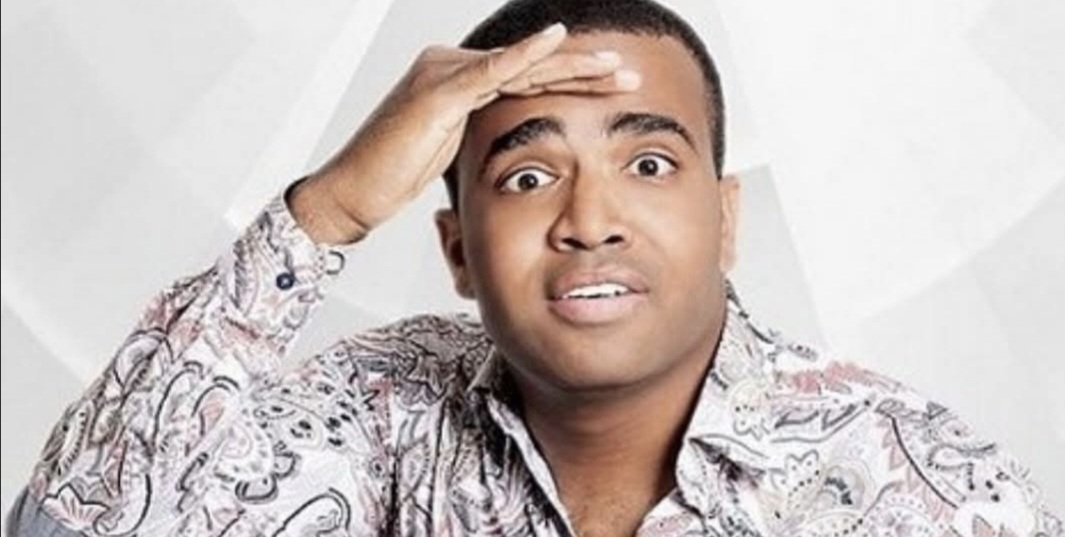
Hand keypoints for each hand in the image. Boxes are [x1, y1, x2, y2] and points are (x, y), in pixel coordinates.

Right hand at [289, 23, 639, 243]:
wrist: (350, 194)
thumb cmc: (390, 177)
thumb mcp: (448, 153)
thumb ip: (476, 137)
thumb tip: (507, 150)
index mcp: (460, 83)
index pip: (528, 78)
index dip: (573, 82)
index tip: (613, 90)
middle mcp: (453, 69)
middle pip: (532, 67)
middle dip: (585, 71)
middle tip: (629, 76)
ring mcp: (444, 74)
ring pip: (521, 65)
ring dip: (571, 65)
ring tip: (613, 64)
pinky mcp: (437, 91)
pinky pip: (489, 70)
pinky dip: (525, 56)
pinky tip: (555, 43)